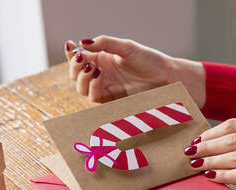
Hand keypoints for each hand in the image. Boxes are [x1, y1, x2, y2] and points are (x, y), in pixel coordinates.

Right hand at [64, 36, 205, 105]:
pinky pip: (93, 96)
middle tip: (82, 58)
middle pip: (75, 74)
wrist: (165, 77)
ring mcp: (104, 87)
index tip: (70, 46)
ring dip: (82, 77)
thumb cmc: (148, 60)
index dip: (71, 53)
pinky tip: (100, 75)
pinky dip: (93, 86)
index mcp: (102, 59)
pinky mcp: (111, 99)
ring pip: (81, 88)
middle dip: (75, 66)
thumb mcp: (125, 46)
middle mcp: (100, 74)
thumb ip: (104, 43)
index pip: (79, 58)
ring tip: (92, 67)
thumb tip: (82, 43)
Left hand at [184, 116, 235, 189]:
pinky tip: (212, 177)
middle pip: (230, 140)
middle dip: (205, 147)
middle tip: (188, 154)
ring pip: (234, 157)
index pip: (233, 125)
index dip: (211, 133)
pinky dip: (224, 176)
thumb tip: (219, 142)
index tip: (196, 141)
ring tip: (195, 166)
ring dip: (210, 162)